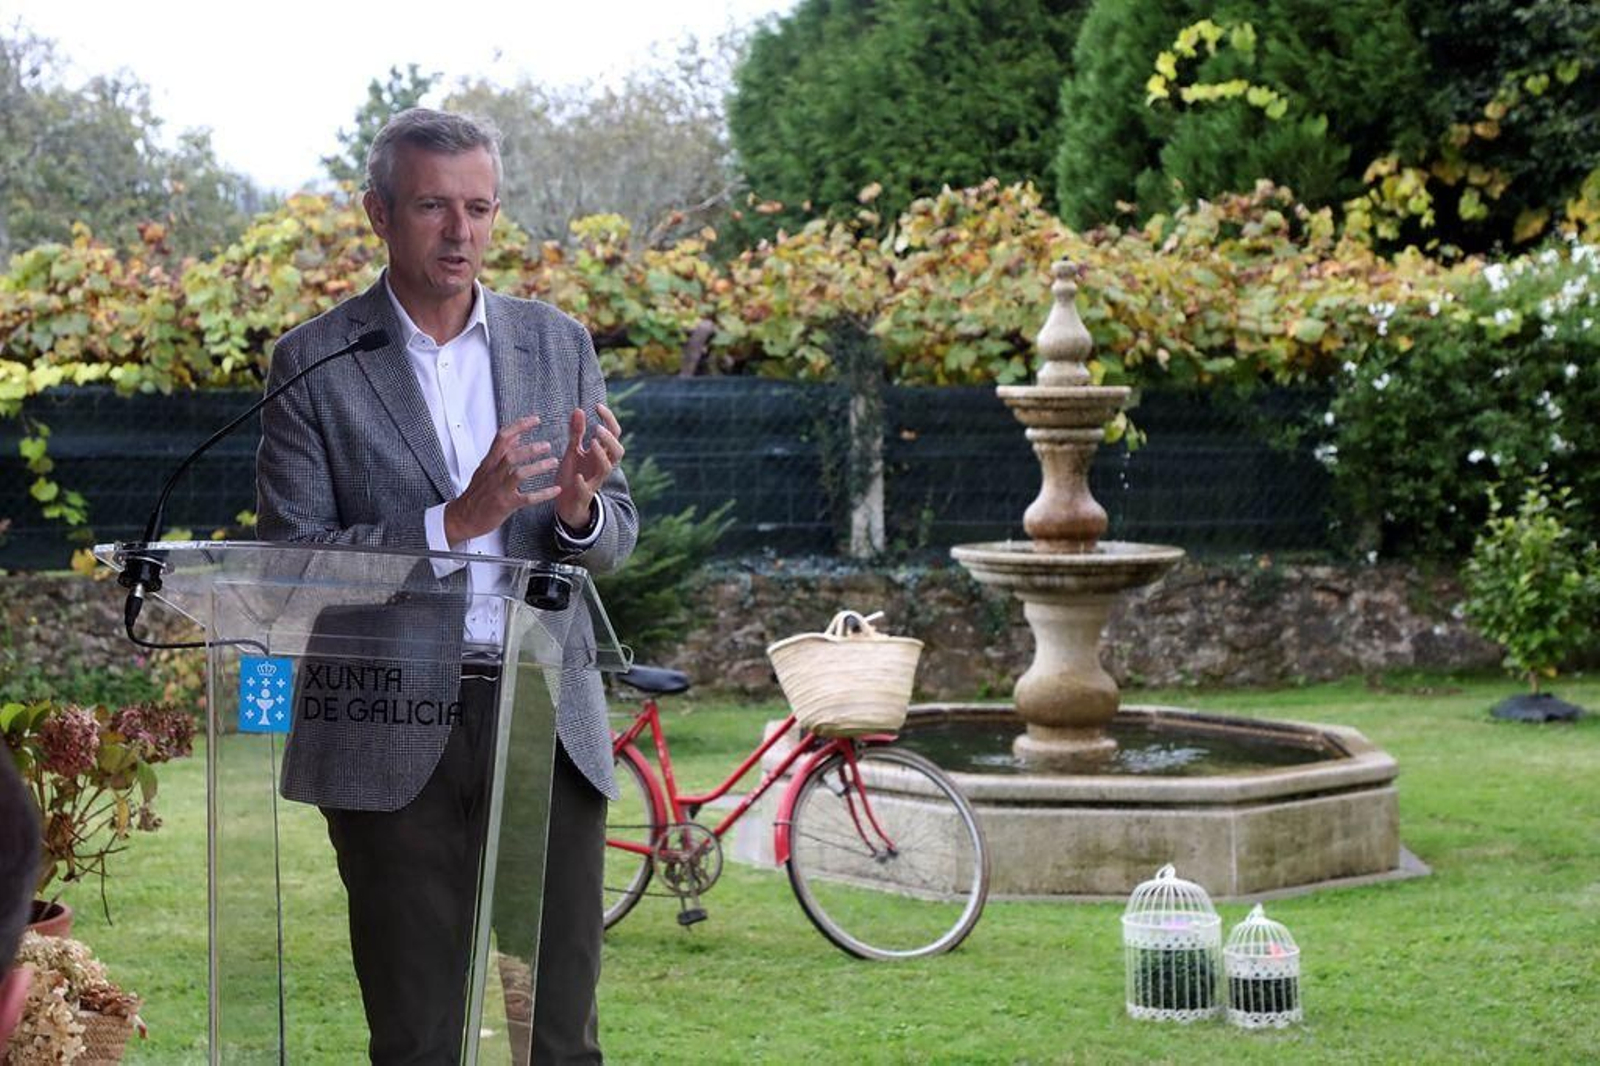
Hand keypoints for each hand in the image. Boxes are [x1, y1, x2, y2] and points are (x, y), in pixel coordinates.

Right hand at [443, 414, 557, 543]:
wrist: (462, 518)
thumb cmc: (476, 493)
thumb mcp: (485, 469)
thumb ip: (501, 452)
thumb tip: (516, 436)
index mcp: (489, 463)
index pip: (502, 438)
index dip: (519, 426)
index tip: (535, 420)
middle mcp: (494, 474)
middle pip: (511, 455)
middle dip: (531, 448)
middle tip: (547, 445)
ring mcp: (499, 489)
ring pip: (519, 474)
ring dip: (538, 467)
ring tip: (554, 462)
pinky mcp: (505, 504)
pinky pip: (527, 498)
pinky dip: (543, 494)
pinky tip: (556, 490)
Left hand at [556, 403, 624, 530]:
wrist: (567, 502)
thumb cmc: (573, 474)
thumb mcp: (573, 450)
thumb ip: (577, 432)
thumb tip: (579, 409)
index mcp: (602, 454)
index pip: (613, 433)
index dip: (609, 419)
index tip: (597, 406)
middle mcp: (602, 466)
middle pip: (618, 451)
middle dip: (610, 438)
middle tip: (597, 427)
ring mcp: (594, 480)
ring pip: (607, 468)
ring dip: (601, 455)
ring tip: (591, 443)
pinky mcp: (584, 494)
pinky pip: (588, 489)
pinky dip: (584, 483)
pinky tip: (578, 476)